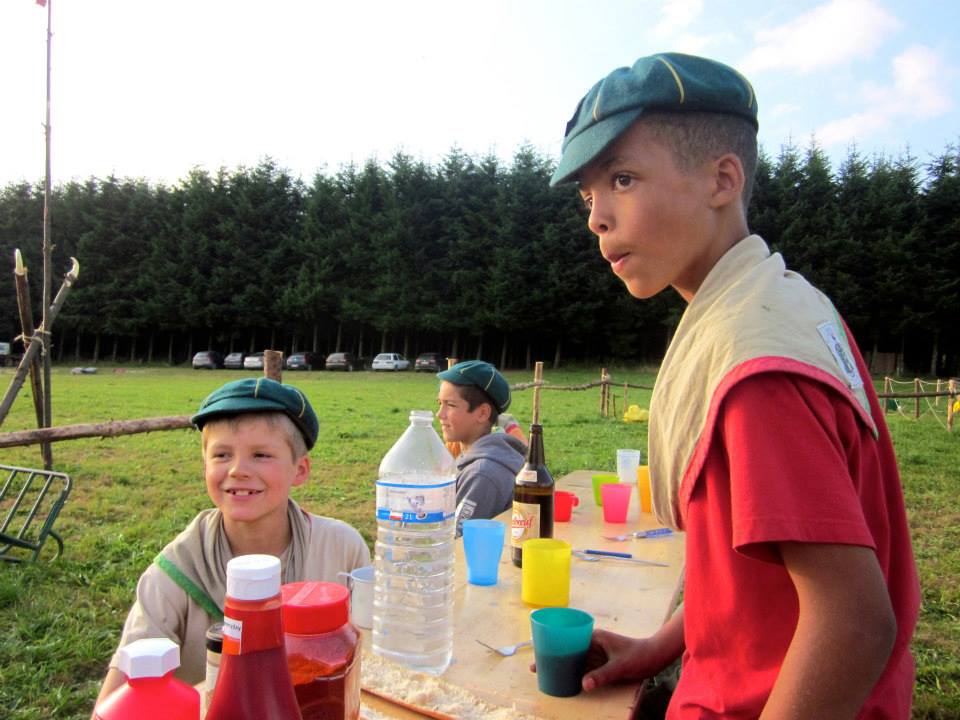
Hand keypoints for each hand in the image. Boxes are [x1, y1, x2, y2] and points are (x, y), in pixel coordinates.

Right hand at [529, 629, 662, 692]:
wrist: (656, 656)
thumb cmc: (640, 656)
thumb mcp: (620, 666)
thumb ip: (602, 675)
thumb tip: (583, 685)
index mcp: (594, 637)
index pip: (568, 637)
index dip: (553, 645)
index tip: (539, 652)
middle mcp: (593, 642)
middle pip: (568, 648)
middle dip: (552, 656)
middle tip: (535, 667)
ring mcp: (598, 652)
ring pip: (574, 658)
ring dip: (561, 664)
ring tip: (545, 673)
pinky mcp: (602, 662)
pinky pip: (584, 666)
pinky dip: (573, 671)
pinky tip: (566, 679)